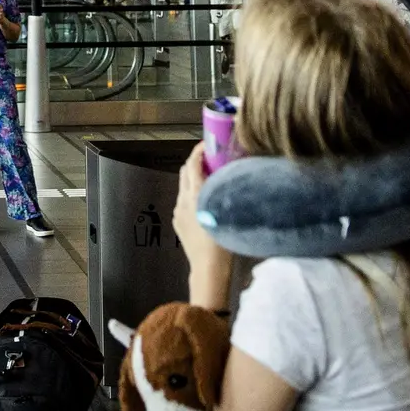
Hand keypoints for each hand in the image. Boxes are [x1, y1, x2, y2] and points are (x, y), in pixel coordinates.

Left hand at [172, 145, 220, 272]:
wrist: (208, 267)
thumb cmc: (223, 242)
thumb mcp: (230, 212)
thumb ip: (226, 191)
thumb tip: (232, 175)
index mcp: (196, 194)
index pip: (192, 164)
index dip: (199, 150)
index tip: (209, 143)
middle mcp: (183, 199)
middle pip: (185, 171)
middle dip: (196, 162)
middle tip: (214, 158)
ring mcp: (178, 210)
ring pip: (184, 186)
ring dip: (195, 178)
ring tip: (213, 179)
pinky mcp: (177, 221)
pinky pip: (183, 200)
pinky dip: (192, 193)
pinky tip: (206, 200)